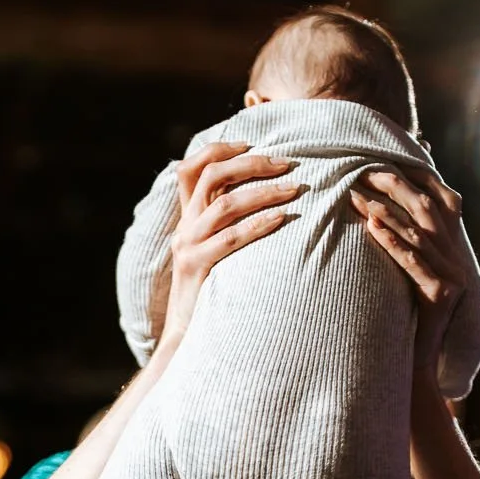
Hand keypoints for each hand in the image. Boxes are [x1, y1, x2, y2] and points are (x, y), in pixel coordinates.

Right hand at [155, 142, 302, 346]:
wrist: (188, 336)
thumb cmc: (214, 291)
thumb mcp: (214, 252)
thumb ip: (228, 226)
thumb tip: (267, 198)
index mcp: (187, 217)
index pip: (192, 166)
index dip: (220, 148)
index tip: (253, 142)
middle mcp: (184, 226)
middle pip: (211, 175)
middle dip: (251, 163)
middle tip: (287, 163)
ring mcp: (188, 245)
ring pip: (224, 203)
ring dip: (264, 191)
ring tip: (295, 189)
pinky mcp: (196, 267)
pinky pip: (231, 238)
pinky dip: (259, 224)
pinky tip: (283, 219)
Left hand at [349, 170, 472, 373]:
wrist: (419, 362)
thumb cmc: (406, 318)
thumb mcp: (407, 277)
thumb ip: (404, 249)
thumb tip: (377, 217)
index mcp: (451, 250)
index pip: (436, 202)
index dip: (412, 180)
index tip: (381, 162)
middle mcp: (457, 259)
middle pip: (426, 212)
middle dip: (395, 189)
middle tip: (364, 173)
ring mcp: (453, 277)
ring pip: (418, 234)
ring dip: (386, 212)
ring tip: (361, 198)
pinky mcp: (441, 295)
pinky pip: (412, 262)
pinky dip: (392, 242)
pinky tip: (372, 228)